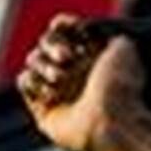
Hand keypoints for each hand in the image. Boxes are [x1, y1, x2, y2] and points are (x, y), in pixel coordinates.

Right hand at [16, 14, 144, 150]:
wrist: (113, 125)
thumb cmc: (121, 88)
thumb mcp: (124, 50)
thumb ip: (110, 33)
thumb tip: (96, 27)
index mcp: (94, 59)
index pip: (67, 32)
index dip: (62, 25)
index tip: (65, 25)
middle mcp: (76, 75)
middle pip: (47, 43)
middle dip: (53, 45)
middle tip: (66, 57)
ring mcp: (60, 91)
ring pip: (34, 61)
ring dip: (44, 65)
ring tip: (59, 78)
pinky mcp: (44, 109)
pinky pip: (25, 82)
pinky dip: (32, 80)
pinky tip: (50, 91)